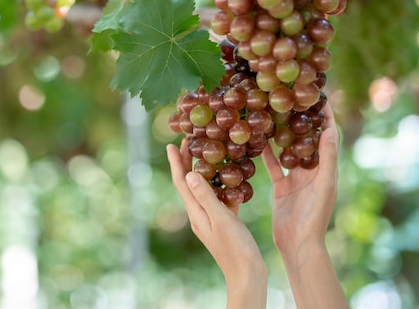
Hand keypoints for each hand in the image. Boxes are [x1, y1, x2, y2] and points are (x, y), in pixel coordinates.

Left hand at [167, 139, 266, 308]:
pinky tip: (230, 179)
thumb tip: (188, 174)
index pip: (181, 183)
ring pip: (204, 190)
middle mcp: (199, 215)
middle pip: (189, 184)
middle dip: (186, 163)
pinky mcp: (223, 223)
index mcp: (195, 213)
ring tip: (206, 155)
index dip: (176, 163)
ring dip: (203, 172)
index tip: (171, 144)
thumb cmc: (236, 248)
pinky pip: (219, 199)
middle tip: (188, 142)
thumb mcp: (221, 218)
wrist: (248, 275)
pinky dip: (221, 186)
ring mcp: (211, 219)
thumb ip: (205, 196)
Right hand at [261, 101, 339, 253]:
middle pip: (305, 139)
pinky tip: (255, 140)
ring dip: (280, 134)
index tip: (319, 95)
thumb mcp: (324, 184)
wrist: (298, 244)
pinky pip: (272, 165)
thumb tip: (330, 129)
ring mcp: (295, 178)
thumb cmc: (315, 216)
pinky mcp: (280, 186)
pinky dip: (265, 154)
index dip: (324, 116)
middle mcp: (311, 170)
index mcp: (325, 168)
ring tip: (270, 114)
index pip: (327, 135)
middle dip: (299, 120)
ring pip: (286, 150)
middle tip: (288, 99)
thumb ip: (327, 158)